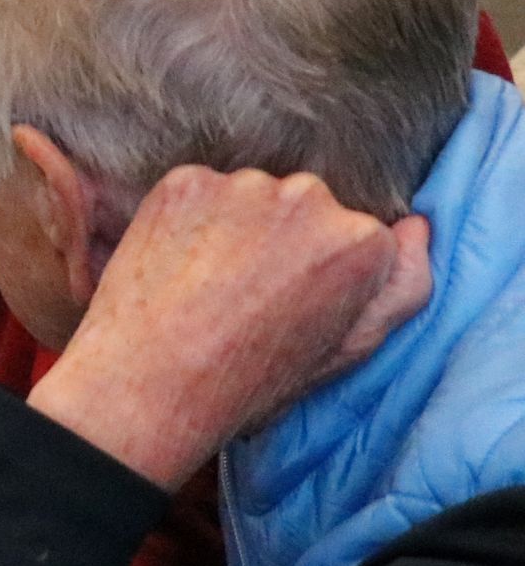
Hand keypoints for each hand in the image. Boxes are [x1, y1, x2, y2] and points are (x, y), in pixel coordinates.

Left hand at [28, 166, 433, 491]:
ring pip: (252, 197)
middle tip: (246, 297)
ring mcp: (243, 186)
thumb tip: (415, 227)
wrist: (150, 383)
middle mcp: (309, 199)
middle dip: (283, 242)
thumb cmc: (252, 379)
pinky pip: (200, 192)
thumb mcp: (348, 350)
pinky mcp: (185, 182)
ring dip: (237, 227)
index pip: (356, 238)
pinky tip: (177, 265)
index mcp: (361, 242)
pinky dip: (190, 220)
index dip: (323, 276)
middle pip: (305, 209)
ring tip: (208, 286)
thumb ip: (402, 288)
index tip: (293, 306)